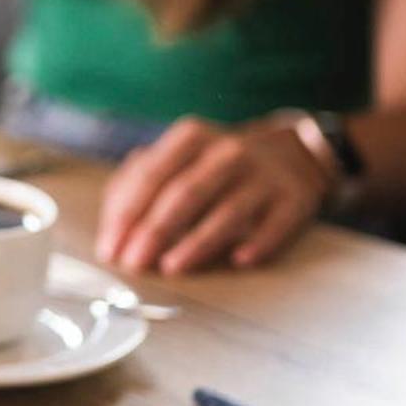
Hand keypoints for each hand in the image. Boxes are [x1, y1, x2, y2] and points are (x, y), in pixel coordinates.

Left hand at [95, 115, 333, 274]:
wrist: (291, 153)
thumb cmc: (214, 166)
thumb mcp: (177, 160)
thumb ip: (137, 186)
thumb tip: (112, 233)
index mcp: (191, 137)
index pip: (151, 175)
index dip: (126, 214)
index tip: (110, 249)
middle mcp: (228, 151)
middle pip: (184, 193)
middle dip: (154, 231)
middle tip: (134, 263)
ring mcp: (264, 174)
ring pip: (228, 211)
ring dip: (198, 242)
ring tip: (172, 268)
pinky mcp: (295, 198)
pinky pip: (275, 224)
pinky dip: (257, 243)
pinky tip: (239, 260)